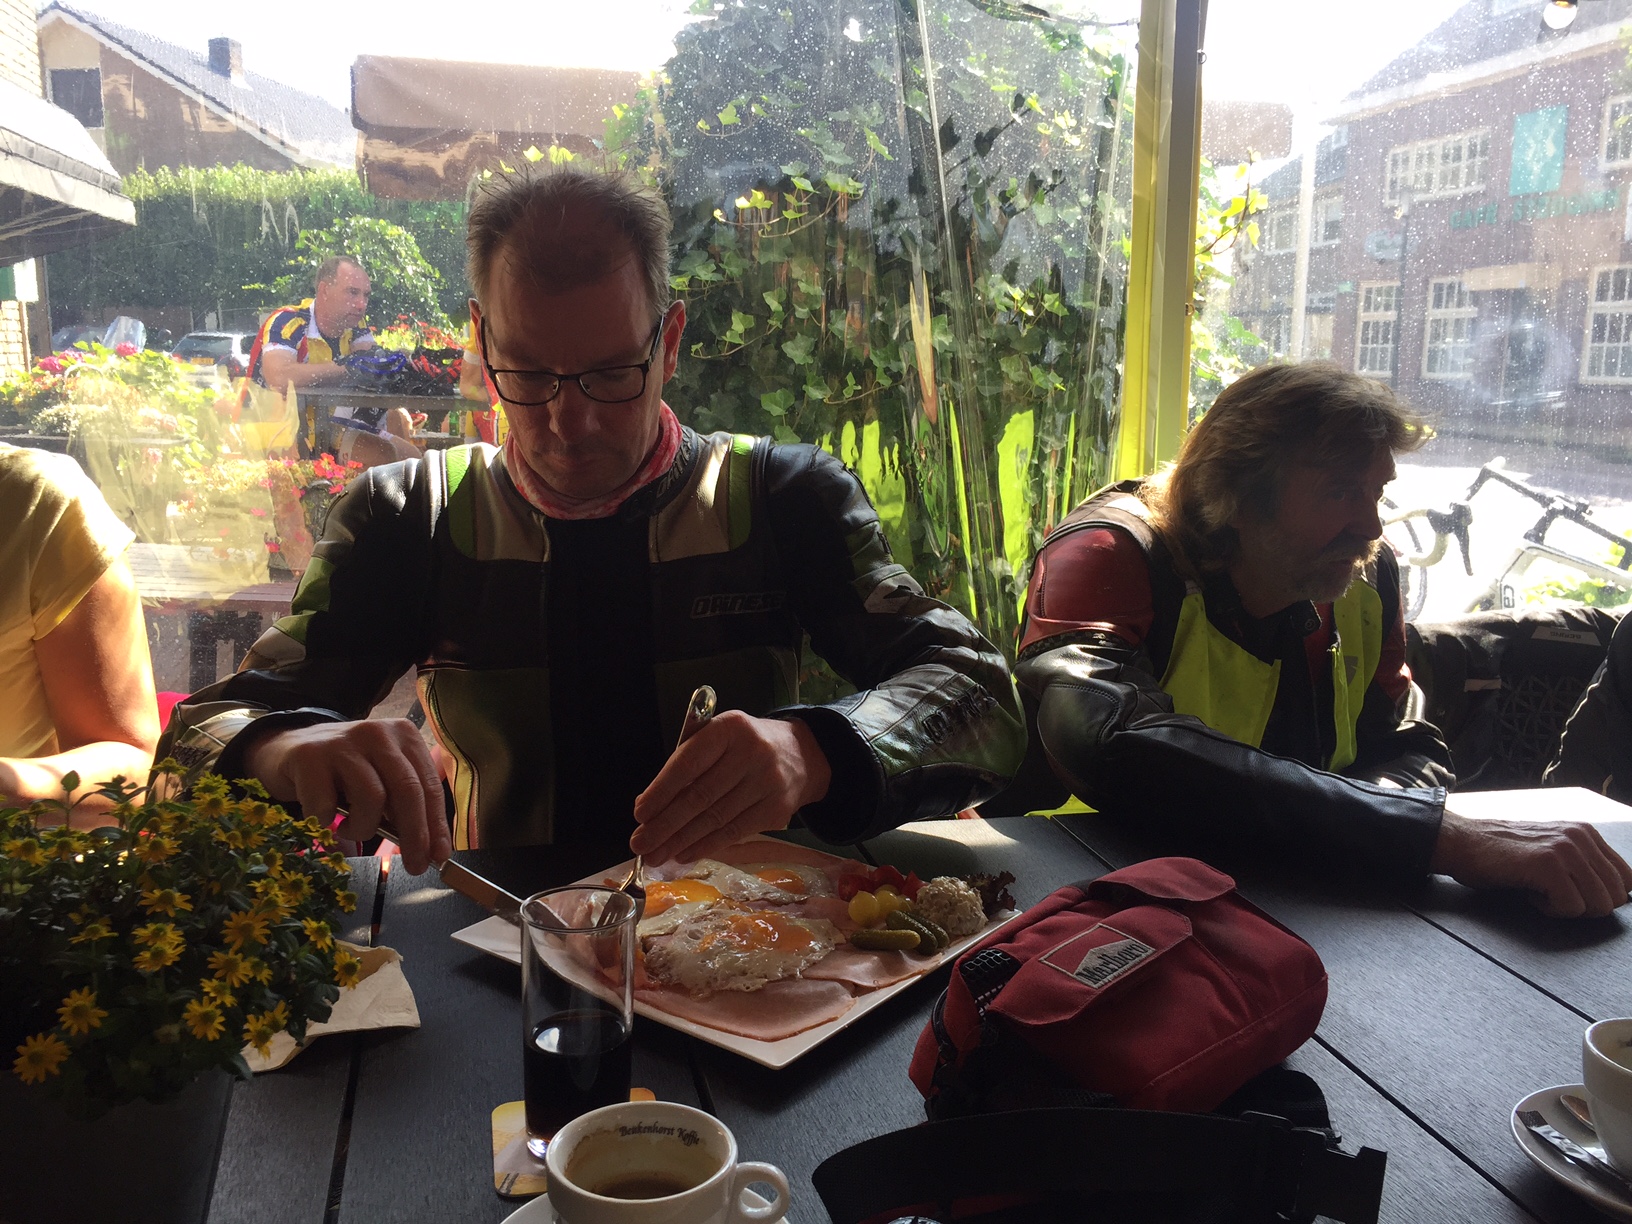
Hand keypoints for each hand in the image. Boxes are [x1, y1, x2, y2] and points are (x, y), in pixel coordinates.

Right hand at [244, 719, 449, 873]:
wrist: (287, 748)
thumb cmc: (342, 772)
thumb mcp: (379, 778)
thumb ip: (402, 805)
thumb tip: (427, 851)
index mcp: (403, 735)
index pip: (427, 784)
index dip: (437, 823)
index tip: (439, 854)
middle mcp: (377, 733)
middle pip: (407, 789)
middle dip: (415, 835)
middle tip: (414, 866)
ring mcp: (342, 742)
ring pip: (372, 797)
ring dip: (365, 828)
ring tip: (352, 830)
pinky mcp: (309, 756)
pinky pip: (327, 805)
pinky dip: (328, 825)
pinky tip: (325, 821)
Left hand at [630, 712, 831, 863]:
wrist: (802, 755)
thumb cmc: (745, 746)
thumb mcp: (718, 738)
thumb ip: (686, 765)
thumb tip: (649, 805)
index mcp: (730, 728)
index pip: (688, 763)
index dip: (661, 792)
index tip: (640, 813)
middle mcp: (752, 753)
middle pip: (701, 796)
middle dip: (666, 824)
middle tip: (640, 843)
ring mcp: (768, 783)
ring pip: (716, 819)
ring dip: (681, 841)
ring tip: (656, 854)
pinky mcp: (777, 809)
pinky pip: (735, 832)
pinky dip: (706, 846)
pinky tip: (685, 853)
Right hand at [1431, 804, 1631, 916]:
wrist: (1460, 842)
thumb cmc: (1499, 852)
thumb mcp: (1551, 850)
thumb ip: (1583, 864)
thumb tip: (1612, 893)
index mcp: (1585, 833)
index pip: (1628, 879)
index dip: (1603, 896)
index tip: (1576, 895)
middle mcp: (1580, 837)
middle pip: (1617, 896)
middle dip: (1587, 905)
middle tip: (1554, 895)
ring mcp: (1565, 849)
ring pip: (1599, 904)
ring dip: (1568, 908)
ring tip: (1541, 892)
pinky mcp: (1547, 865)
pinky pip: (1571, 907)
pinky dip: (1550, 909)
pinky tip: (1530, 893)